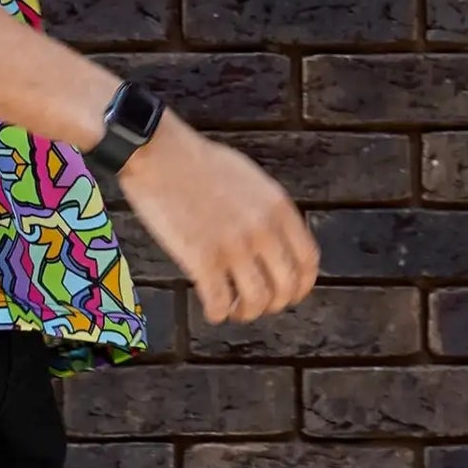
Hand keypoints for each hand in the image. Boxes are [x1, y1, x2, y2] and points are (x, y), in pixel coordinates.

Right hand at [114, 108, 318, 323]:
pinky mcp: (203, 260)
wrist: (160, 154)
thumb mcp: (251, 180)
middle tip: (255, 304)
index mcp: (279, 208)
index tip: (288, 293)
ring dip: (246, 312)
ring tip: (232, 308)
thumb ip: (269, 211)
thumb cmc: (198, 163)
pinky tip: (211, 309)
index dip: (301, 285)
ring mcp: (234, 247)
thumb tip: (276, 243)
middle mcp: (264, 230)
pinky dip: (218, 314)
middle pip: (286, 287)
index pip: (308, 261)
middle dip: (273, 304)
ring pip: (256, 301)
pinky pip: (220, 303)